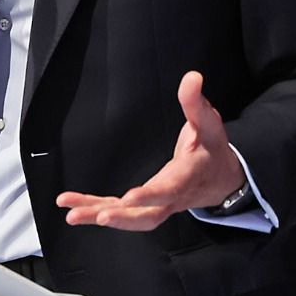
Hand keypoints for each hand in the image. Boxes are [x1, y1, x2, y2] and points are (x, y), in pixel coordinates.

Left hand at [56, 71, 244, 230]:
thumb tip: (192, 76)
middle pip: (147, 214)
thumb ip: (196, 103)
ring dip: (100, 216)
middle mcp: (171, 198)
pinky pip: (121, 212)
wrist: (224, 180)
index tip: (128, 197)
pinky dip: (97, 211)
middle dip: (122, 216)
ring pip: (130, 218)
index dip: (149, 195)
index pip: (168, 189)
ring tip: (71, 216)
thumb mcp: (209, 124)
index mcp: (186, 178)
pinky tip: (74, 210)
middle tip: (98, 216)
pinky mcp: (146, 205)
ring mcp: (158, 205)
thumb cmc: (212, 149)